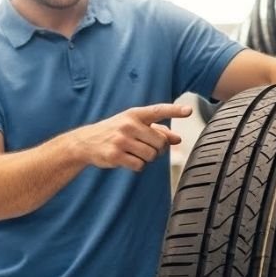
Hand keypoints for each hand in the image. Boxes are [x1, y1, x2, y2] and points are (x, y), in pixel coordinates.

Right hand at [76, 103, 190, 170]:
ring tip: (135, 153)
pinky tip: (128, 160)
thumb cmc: (115, 131)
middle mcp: (128, 125)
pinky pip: (139, 165)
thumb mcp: (134, 125)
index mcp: (134, 114)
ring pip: (151, 155)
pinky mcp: (115, 155)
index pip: (158, 111)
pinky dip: (138, 166)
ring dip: (147, 158)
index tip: (189, 110)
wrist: (86, 142)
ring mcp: (121, 140)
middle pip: (160, 142)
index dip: (175, 111)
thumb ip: (157, 130)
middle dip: (158, 149)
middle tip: (147, 148)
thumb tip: (177, 139)